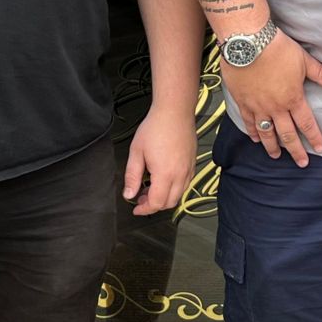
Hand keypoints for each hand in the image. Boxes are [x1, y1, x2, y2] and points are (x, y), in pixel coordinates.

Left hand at [125, 100, 196, 214]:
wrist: (174, 112)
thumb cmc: (155, 128)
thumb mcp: (136, 152)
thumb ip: (132, 176)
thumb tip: (129, 194)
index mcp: (165, 174)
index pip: (156, 203)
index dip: (145, 209)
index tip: (136, 208)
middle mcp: (180, 175)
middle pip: (169, 203)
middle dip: (154, 206)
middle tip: (141, 198)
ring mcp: (189, 170)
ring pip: (178, 195)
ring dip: (165, 198)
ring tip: (150, 188)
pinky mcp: (193, 164)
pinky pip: (185, 184)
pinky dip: (174, 189)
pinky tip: (164, 179)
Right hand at [220, 32, 321, 166]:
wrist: (248, 42)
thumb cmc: (278, 49)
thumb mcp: (304, 60)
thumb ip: (321, 75)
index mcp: (293, 98)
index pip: (306, 123)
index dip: (314, 137)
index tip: (319, 148)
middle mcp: (276, 107)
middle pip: (287, 134)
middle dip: (295, 150)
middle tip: (301, 163)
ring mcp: (258, 106)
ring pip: (266, 132)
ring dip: (272, 146)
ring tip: (275, 156)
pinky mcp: (243, 101)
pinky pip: (249, 122)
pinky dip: (253, 132)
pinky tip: (255, 139)